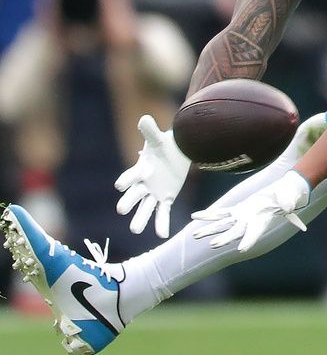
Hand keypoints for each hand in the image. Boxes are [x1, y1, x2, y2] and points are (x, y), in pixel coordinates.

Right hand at [115, 116, 191, 237]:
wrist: (177, 152)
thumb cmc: (165, 145)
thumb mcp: (159, 139)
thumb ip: (151, 131)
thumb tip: (144, 119)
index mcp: (141, 170)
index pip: (131, 176)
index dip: (126, 180)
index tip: (120, 186)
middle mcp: (144, 184)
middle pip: (134, 195)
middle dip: (129, 202)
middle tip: (122, 210)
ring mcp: (154, 193)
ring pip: (145, 208)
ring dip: (141, 218)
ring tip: (135, 230)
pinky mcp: (166, 198)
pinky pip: (162, 212)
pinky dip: (161, 224)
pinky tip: (162, 235)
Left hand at [191, 172, 309, 251]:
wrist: (282, 194)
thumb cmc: (287, 197)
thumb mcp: (288, 199)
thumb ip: (286, 203)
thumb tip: (288, 205)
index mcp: (262, 221)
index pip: (255, 233)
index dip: (249, 240)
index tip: (242, 249)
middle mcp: (249, 222)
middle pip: (234, 232)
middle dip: (223, 238)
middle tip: (213, 245)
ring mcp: (241, 217)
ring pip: (222, 224)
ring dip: (208, 230)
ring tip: (195, 236)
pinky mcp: (237, 210)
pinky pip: (220, 213)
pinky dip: (208, 215)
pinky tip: (195, 216)